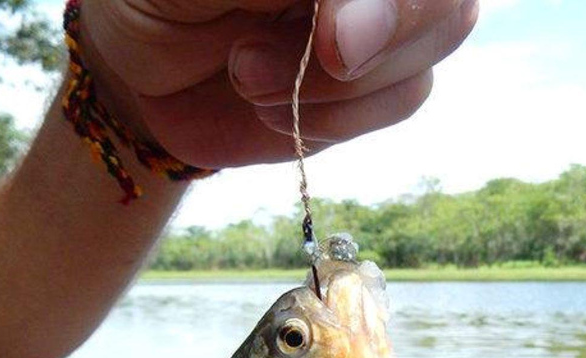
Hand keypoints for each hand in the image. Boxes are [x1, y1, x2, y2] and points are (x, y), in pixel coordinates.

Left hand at [80, 0, 477, 168]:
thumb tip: (349, 31)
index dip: (392, 5)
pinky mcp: (369, 84)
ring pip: (429, 52)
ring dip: (337, 86)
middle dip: (376, 37)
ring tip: (245, 76)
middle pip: (445, 2)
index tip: (333, 41)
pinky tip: (269, 106)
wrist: (139, 66)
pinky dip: (335, 117)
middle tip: (289, 58)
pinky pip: (402, 99)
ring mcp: (378, 24)